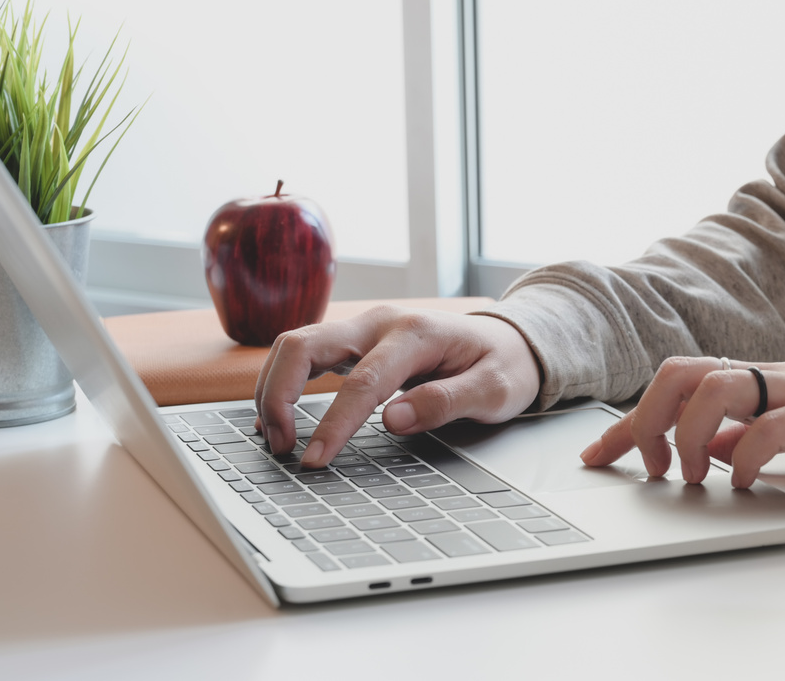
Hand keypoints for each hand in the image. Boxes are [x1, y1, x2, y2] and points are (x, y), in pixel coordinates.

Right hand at [254, 306, 541, 466]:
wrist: (510, 340)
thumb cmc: (503, 366)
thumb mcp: (494, 390)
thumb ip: (445, 402)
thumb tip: (393, 421)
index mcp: (415, 334)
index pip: (361, 382)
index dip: (333, 424)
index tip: (314, 460)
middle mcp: (380, 323)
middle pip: (304, 345)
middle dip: (279, 396)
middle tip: (281, 446)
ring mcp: (364, 328)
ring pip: (295, 345)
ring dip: (274, 389)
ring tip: (275, 438)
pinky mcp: (355, 341)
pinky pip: (305, 354)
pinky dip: (283, 382)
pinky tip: (277, 416)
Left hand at [580, 357, 784, 487]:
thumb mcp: (774, 425)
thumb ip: (736, 434)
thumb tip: (698, 451)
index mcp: (744, 377)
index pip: (669, 384)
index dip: (626, 421)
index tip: (594, 455)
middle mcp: (761, 376)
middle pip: (680, 372)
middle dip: (648, 420)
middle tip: (651, 466)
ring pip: (717, 387)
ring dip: (690, 436)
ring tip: (693, 475)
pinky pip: (771, 427)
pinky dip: (743, 458)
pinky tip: (739, 482)